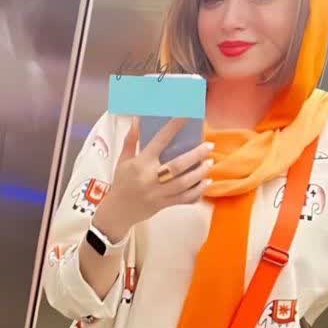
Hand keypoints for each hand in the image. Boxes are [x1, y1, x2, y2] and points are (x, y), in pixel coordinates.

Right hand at [98, 117, 213, 234]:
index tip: (187, 116)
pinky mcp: (164, 204)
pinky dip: (197, 192)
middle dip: (195, 155)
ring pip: (183, 184)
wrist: (118, 211)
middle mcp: (150, 178)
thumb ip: (131, 139)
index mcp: (141, 163)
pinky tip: (206, 183)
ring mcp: (158, 193)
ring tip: (209, 163)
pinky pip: (184, 199)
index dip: (174, 128)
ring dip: (199, 173)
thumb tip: (137, 119)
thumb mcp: (123, 160)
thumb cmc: (122, 182)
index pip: (160, 141)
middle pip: (177, 165)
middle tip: (209, 146)